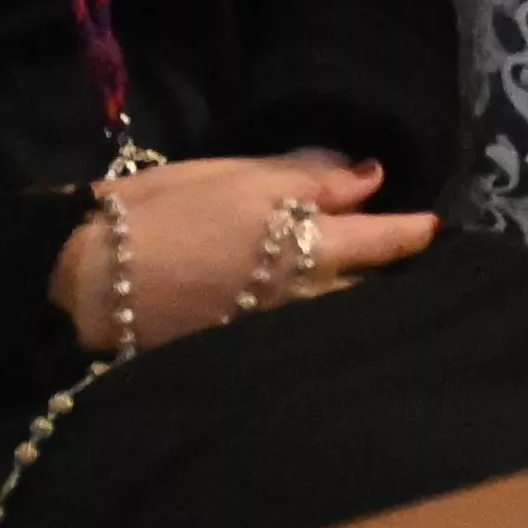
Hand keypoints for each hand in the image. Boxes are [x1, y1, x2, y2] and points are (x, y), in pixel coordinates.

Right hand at [52, 153, 429, 351]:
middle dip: (395, 275)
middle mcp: (311, 298)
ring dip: (360, 299)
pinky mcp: (254, 350)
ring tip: (373, 285)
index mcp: (315, 248)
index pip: (388, 243)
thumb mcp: (242, 176)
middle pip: (373, 288)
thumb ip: (314, 179)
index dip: (415, 232)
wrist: (93, 280)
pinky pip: (305, 333)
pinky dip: (321, 320)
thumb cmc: (169, 211)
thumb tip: (373, 177)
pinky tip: (320, 310)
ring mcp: (284, 331)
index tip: (434, 224)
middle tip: (413, 259)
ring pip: (342, 314)